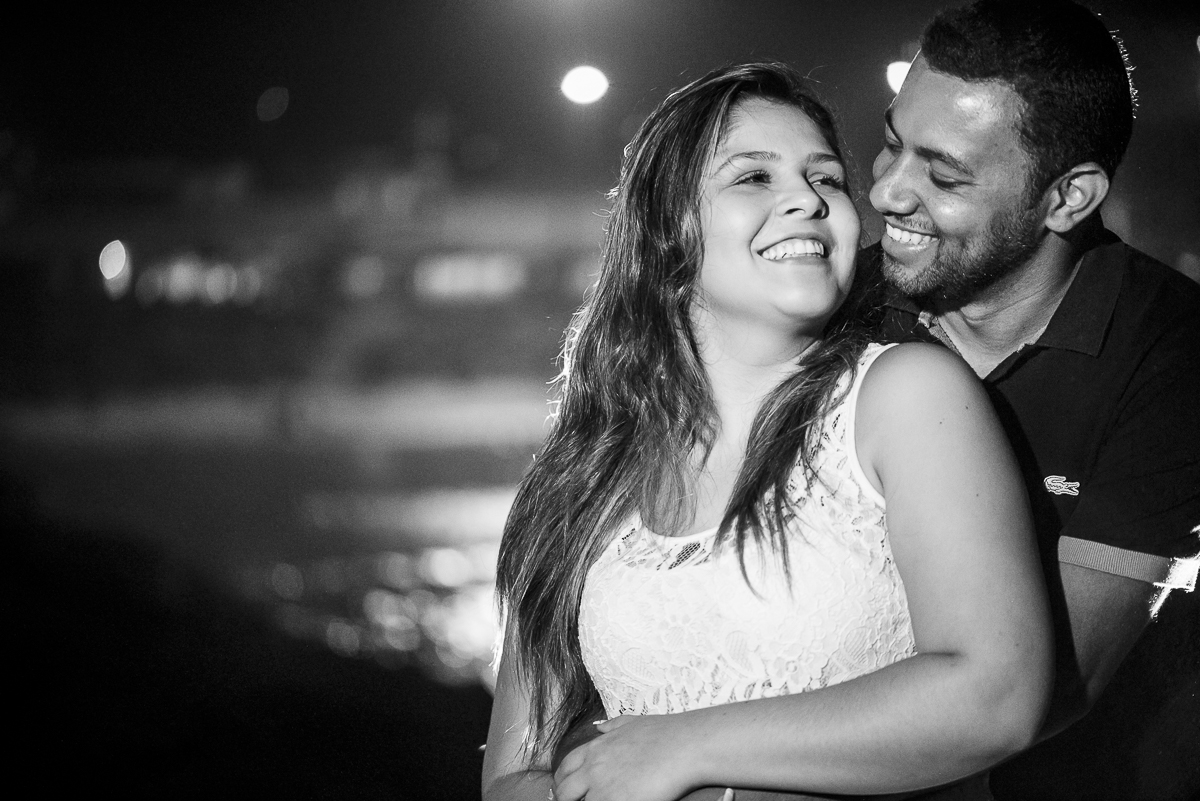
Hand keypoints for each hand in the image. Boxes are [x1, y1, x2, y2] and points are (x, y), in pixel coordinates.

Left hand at [552, 715, 697, 800]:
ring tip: (605, 800)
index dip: (564, 781)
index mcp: (595, 748)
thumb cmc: (665, 733)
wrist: (684, 745)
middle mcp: (592, 767)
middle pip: (563, 791)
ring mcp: (601, 787)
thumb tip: (599, 728)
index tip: (569, 790)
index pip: (565, 768)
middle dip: (566, 798)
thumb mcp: (633, 722)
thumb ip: (613, 726)